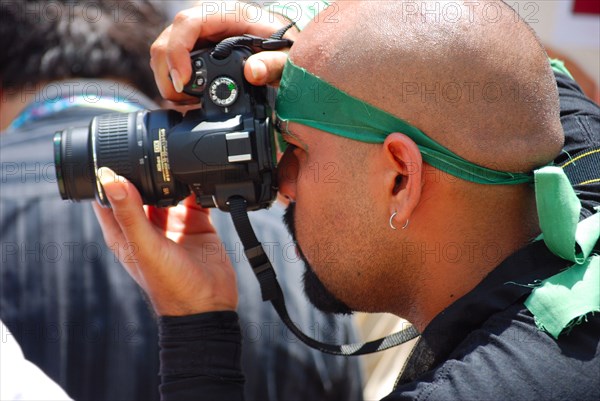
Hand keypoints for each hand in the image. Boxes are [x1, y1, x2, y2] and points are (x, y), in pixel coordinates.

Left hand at [92, 167, 237, 315]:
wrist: (209, 306)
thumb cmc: (170, 287)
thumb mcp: (144, 247)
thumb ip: (129, 214)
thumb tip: (110, 178)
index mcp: (124, 231)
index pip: (108, 196)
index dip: (107, 175)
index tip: (112, 153)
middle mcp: (146, 225)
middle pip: (139, 187)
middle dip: (144, 168)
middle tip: (151, 146)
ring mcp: (172, 223)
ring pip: (168, 188)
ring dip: (172, 175)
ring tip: (176, 158)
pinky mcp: (196, 223)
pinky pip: (195, 196)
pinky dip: (198, 185)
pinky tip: (200, 176)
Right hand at [151, 1, 294, 101]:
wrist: (282, 46)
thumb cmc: (282, 46)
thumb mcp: (285, 56)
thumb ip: (274, 63)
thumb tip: (253, 72)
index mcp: (226, 14)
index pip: (188, 23)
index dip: (178, 51)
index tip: (183, 81)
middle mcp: (206, 20)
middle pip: (167, 39)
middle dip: (167, 73)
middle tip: (182, 99)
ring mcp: (197, 35)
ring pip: (164, 52)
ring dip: (168, 79)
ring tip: (186, 101)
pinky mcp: (193, 49)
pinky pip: (171, 62)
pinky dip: (173, 82)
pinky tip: (187, 98)